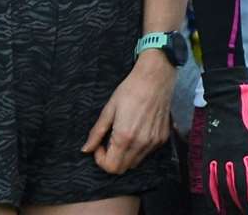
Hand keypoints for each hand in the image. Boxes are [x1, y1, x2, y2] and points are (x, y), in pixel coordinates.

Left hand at [82, 51, 172, 173]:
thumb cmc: (129, 90)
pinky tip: (135, 130)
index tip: (99, 145)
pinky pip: (146, 153)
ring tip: (122, 134)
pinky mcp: (162, 139)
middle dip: (111, 159)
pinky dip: (137, 149)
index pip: (110, 167)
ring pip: (135, 163)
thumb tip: (86, 149)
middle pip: (122, 168)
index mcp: (124, 137)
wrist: (155, 79)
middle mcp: (140, 144)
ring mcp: (153, 143)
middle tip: (108, 141)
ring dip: (124, 155)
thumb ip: (97, 132)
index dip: (100, 159)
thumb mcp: (108, 109)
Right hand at [194, 68, 247, 214]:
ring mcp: (222, 155)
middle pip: (244, 189)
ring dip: (233, 205)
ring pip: (226, 187)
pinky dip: (214, 195)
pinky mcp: (209, 153)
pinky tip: (218, 206)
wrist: (227, 97)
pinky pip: (210, 179)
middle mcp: (238, 155)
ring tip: (238, 214)